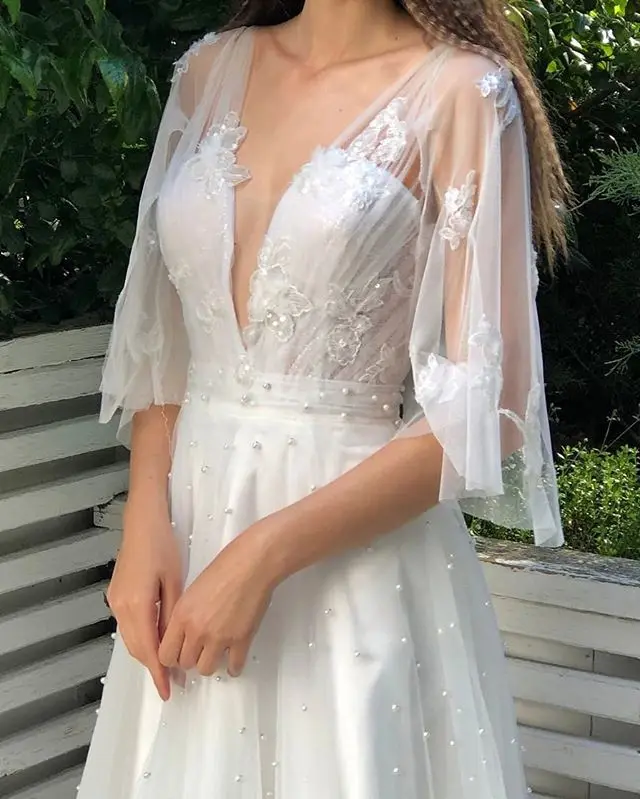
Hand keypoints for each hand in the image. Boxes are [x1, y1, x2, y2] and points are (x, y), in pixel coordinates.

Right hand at [107, 500, 182, 700]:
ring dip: (146, 653)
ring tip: (167, 665)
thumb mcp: (175, 581)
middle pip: (136, 647)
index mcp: (137, 605)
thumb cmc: (162, 546)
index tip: (168, 690)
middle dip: (153, 666)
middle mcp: (121, 607)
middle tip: (173, 681)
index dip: (158, 673)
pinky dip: (140, 637)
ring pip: (130, 638)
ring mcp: (115, 600)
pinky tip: (156, 638)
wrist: (142, 522)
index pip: (148, 650)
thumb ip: (172, 615)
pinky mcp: (116, 594)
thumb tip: (175, 643)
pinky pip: (128, 625)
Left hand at [158, 527, 271, 677]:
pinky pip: (234, 667)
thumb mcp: (194, 589)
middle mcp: (197, 629)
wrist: (253, 563)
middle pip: (185, 663)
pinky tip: (233, 660)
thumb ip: (185, 614)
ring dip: (210, 662)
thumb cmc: (228, 566)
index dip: (171, 656)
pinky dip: (233, 666)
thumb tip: (182, 632)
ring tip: (215, 654)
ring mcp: (219, 637)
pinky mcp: (241, 640)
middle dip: (190, 658)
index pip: (165, 654)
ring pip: (205, 669)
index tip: (177, 655)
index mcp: (182, 614)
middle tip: (197, 652)